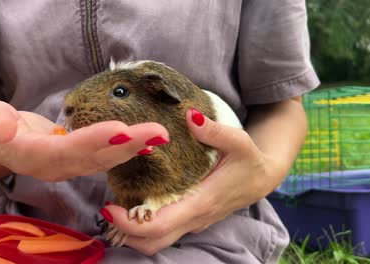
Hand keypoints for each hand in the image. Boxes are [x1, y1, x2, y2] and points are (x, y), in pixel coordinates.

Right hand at [0, 100, 168, 180]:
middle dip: (128, 145)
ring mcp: (68, 166)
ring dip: (134, 148)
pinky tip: (149, 143)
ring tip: (160, 136)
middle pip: (94, 158)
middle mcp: (55, 167)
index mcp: (32, 156)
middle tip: (158, 133)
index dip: (93, 141)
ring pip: (105, 159)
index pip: (66, 151)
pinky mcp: (77, 160)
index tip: (121, 128)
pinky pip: (105, 157)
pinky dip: (127, 150)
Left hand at [102, 108, 281, 254]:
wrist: (263, 178)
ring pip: (157, 241)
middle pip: (153, 242)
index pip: (159, 226)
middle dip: (125, 233)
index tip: (109, 206)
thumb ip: (214, 130)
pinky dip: (144, 226)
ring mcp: (192, 223)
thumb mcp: (238, 141)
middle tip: (106, 207)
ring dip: (132, 231)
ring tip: (115, 205)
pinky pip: (163, 231)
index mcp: (201, 202)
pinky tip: (133, 204)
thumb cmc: (249, 160)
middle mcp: (194, 219)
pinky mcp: (191, 219)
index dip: (130, 223)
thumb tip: (189, 115)